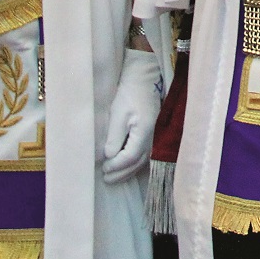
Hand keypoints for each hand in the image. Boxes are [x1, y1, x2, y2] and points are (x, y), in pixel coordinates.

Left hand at [100, 48, 162, 183]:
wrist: (145, 78)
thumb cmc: (130, 92)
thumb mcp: (118, 113)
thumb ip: (114, 137)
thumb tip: (109, 156)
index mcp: (144, 132)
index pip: (130, 158)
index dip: (116, 166)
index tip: (103, 169)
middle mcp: (153, 137)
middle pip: (137, 163)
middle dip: (121, 174)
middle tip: (106, 179)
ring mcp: (156, 136)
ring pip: (142, 161)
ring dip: (128, 171)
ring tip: (114, 177)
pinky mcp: (154, 134)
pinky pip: (146, 155)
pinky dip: (135, 164)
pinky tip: (127, 167)